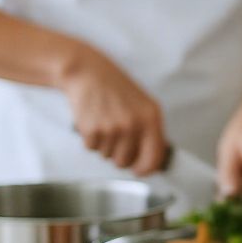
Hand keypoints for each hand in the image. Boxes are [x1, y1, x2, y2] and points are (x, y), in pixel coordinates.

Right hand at [57, 43, 167, 175]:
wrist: (87, 72)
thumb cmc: (116, 88)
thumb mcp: (143, 104)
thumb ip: (150, 130)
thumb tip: (154, 160)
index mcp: (151, 118)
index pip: (153, 158)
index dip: (145, 169)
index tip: (139, 170)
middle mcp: (133, 125)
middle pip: (126, 162)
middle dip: (119, 155)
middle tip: (115, 137)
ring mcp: (112, 128)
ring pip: (107, 156)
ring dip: (104, 145)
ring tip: (104, 123)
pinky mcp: (92, 130)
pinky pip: (92, 149)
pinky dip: (91, 140)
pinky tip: (93, 122)